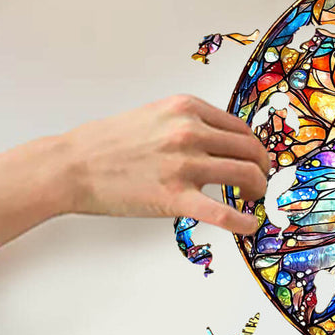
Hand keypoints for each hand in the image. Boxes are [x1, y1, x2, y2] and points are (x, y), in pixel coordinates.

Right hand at [0, 94, 270, 249]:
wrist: (73, 165)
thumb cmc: (109, 142)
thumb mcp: (155, 115)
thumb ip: (188, 123)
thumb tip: (219, 141)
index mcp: (187, 108)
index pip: (238, 127)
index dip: (253, 146)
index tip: (256, 159)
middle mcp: (190, 131)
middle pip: (248, 149)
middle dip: (261, 167)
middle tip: (261, 181)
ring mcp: (184, 164)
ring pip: (244, 174)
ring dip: (257, 189)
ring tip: (255, 199)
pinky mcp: (174, 197)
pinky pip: (222, 212)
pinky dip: (243, 221)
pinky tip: (251, 226)